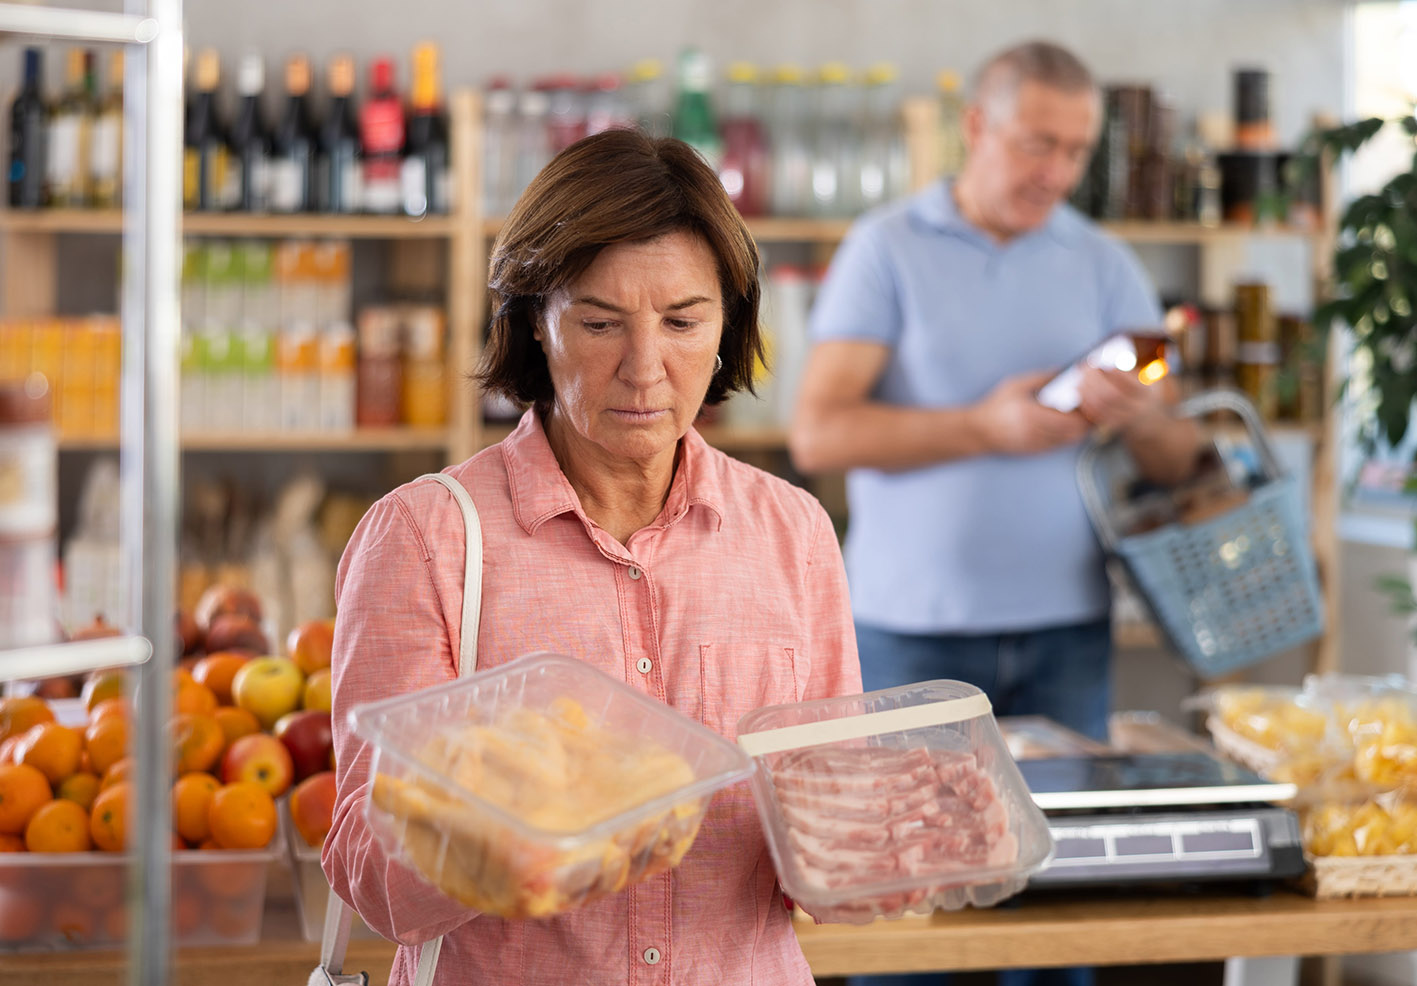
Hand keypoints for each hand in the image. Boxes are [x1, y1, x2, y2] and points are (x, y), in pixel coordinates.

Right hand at [974, 370, 1089, 454]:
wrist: (979, 431)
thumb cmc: (996, 406)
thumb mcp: (1016, 385)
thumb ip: (1041, 378)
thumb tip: (1064, 371)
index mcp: (1031, 414)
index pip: (1068, 418)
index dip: (1084, 412)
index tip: (1090, 401)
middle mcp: (1035, 432)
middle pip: (1073, 431)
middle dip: (1087, 422)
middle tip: (1093, 410)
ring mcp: (1036, 444)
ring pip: (1068, 440)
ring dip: (1080, 431)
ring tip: (1084, 418)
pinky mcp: (1035, 451)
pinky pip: (1059, 446)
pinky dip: (1068, 437)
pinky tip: (1070, 428)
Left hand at [1075, 366, 1168, 434]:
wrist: (1145, 418)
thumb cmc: (1139, 390)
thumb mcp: (1142, 379)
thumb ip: (1128, 370)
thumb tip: (1104, 358)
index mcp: (1146, 393)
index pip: (1134, 385)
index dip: (1118, 375)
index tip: (1105, 365)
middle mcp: (1137, 407)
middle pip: (1113, 395)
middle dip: (1096, 381)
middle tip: (1086, 369)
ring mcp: (1125, 418)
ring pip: (1102, 406)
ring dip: (1087, 392)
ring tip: (1080, 381)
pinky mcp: (1112, 424)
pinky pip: (1096, 415)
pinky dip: (1086, 403)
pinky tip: (1081, 393)